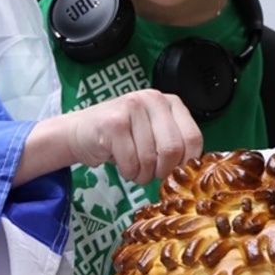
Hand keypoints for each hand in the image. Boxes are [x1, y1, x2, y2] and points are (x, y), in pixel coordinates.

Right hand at [65, 89, 202, 185]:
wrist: (81, 132)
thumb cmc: (122, 138)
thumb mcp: (154, 134)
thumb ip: (175, 143)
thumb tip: (192, 170)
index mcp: (170, 102)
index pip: (193, 138)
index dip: (185, 162)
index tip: (173, 171)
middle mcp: (153, 99)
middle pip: (173, 149)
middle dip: (162, 171)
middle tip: (151, 174)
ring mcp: (132, 107)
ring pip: (150, 159)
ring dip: (142, 174)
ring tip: (134, 167)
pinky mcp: (113, 123)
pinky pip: (130, 162)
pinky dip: (128, 173)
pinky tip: (122, 164)